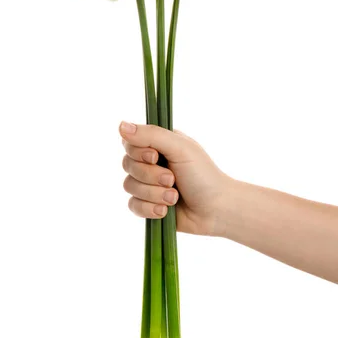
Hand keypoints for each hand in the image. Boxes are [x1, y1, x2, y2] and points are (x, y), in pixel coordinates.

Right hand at [119, 121, 229, 235]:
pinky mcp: (148, 205)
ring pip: (129, 186)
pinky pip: (133, 205)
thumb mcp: (180, 148)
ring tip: (174, 197)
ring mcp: (149, 184)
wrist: (217, 210)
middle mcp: (151, 162)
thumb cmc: (204, 176)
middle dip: (150, 176)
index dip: (138, 152)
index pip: (130, 142)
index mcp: (159, 144)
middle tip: (172, 180)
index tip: (155, 157)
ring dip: (153, 194)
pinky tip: (165, 211)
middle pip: (128, 165)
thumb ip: (151, 135)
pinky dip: (149, 209)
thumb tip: (120, 125)